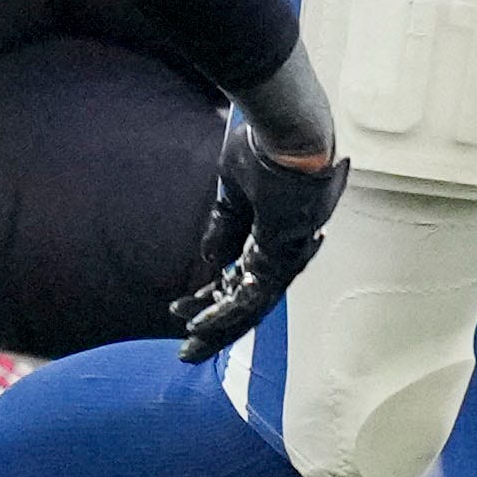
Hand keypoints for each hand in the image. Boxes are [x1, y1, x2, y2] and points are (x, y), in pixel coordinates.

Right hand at [175, 110, 346, 362]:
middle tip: (190, 349)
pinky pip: (253, 295)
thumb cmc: (263, 146)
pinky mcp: (283, 252)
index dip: (217, 296)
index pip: (247, 276)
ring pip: (252, 305)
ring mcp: (288, 252)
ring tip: (189, 347)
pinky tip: (200, 326)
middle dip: (218, 326)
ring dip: (219, 327)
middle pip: (251, 300)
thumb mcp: (233, 192)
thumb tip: (213, 264)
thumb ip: (225, 229)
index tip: (188, 309)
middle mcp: (286, 248)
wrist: (287, 127)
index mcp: (277, 231)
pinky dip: (226, 313)